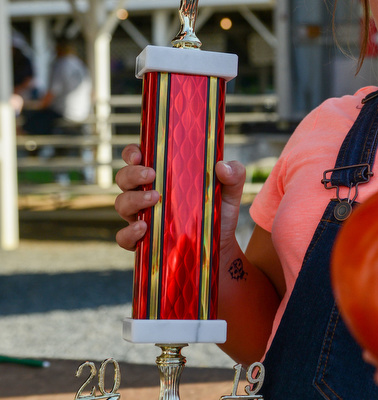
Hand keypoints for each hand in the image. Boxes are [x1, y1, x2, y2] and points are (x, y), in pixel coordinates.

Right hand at [114, 144, 246, 254]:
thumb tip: (222, 166)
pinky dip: (129, 233)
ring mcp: (141, 217)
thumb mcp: (230, 191)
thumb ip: (234, 174)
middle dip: (132, 174)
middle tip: (151, 175)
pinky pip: (123, 238)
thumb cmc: (218, 211)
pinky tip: (144, 228)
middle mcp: (146, 193)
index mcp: (162, 175)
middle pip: (124, 178)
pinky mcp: (142, 241)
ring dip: (133, 199)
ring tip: (154, 199)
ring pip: (121, 204)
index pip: (137, 158)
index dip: (132, 152)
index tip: (139, 154)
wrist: (220, 246)